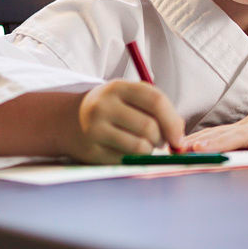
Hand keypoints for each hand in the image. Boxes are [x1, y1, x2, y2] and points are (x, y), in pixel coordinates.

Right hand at [64, 81, 184, 163]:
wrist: (68, 120)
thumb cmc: (111, 108)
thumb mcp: (128, 96)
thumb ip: (155, 107)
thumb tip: (179, 134)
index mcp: (118, 87)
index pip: (155, 101)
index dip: (173, 120)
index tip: (179, 136)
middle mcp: (104, 106)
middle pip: (149, 127)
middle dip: (162, 138)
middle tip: (159, 141)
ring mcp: (95, 129)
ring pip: (139, 147)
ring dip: (149, 150)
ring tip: (144, 145)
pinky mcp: (91, 151)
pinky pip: (126, 161)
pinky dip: (134, 159)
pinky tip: (126, 151)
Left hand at [183, 82, 247, 152]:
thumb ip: (244, 136)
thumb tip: (215, 146)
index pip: (217, 133)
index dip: (195, 141)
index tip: (171, 148)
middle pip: (224, 134)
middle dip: (200, 143)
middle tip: (176, 150)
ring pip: (245, 136)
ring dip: (222, 143)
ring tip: (202, 150)